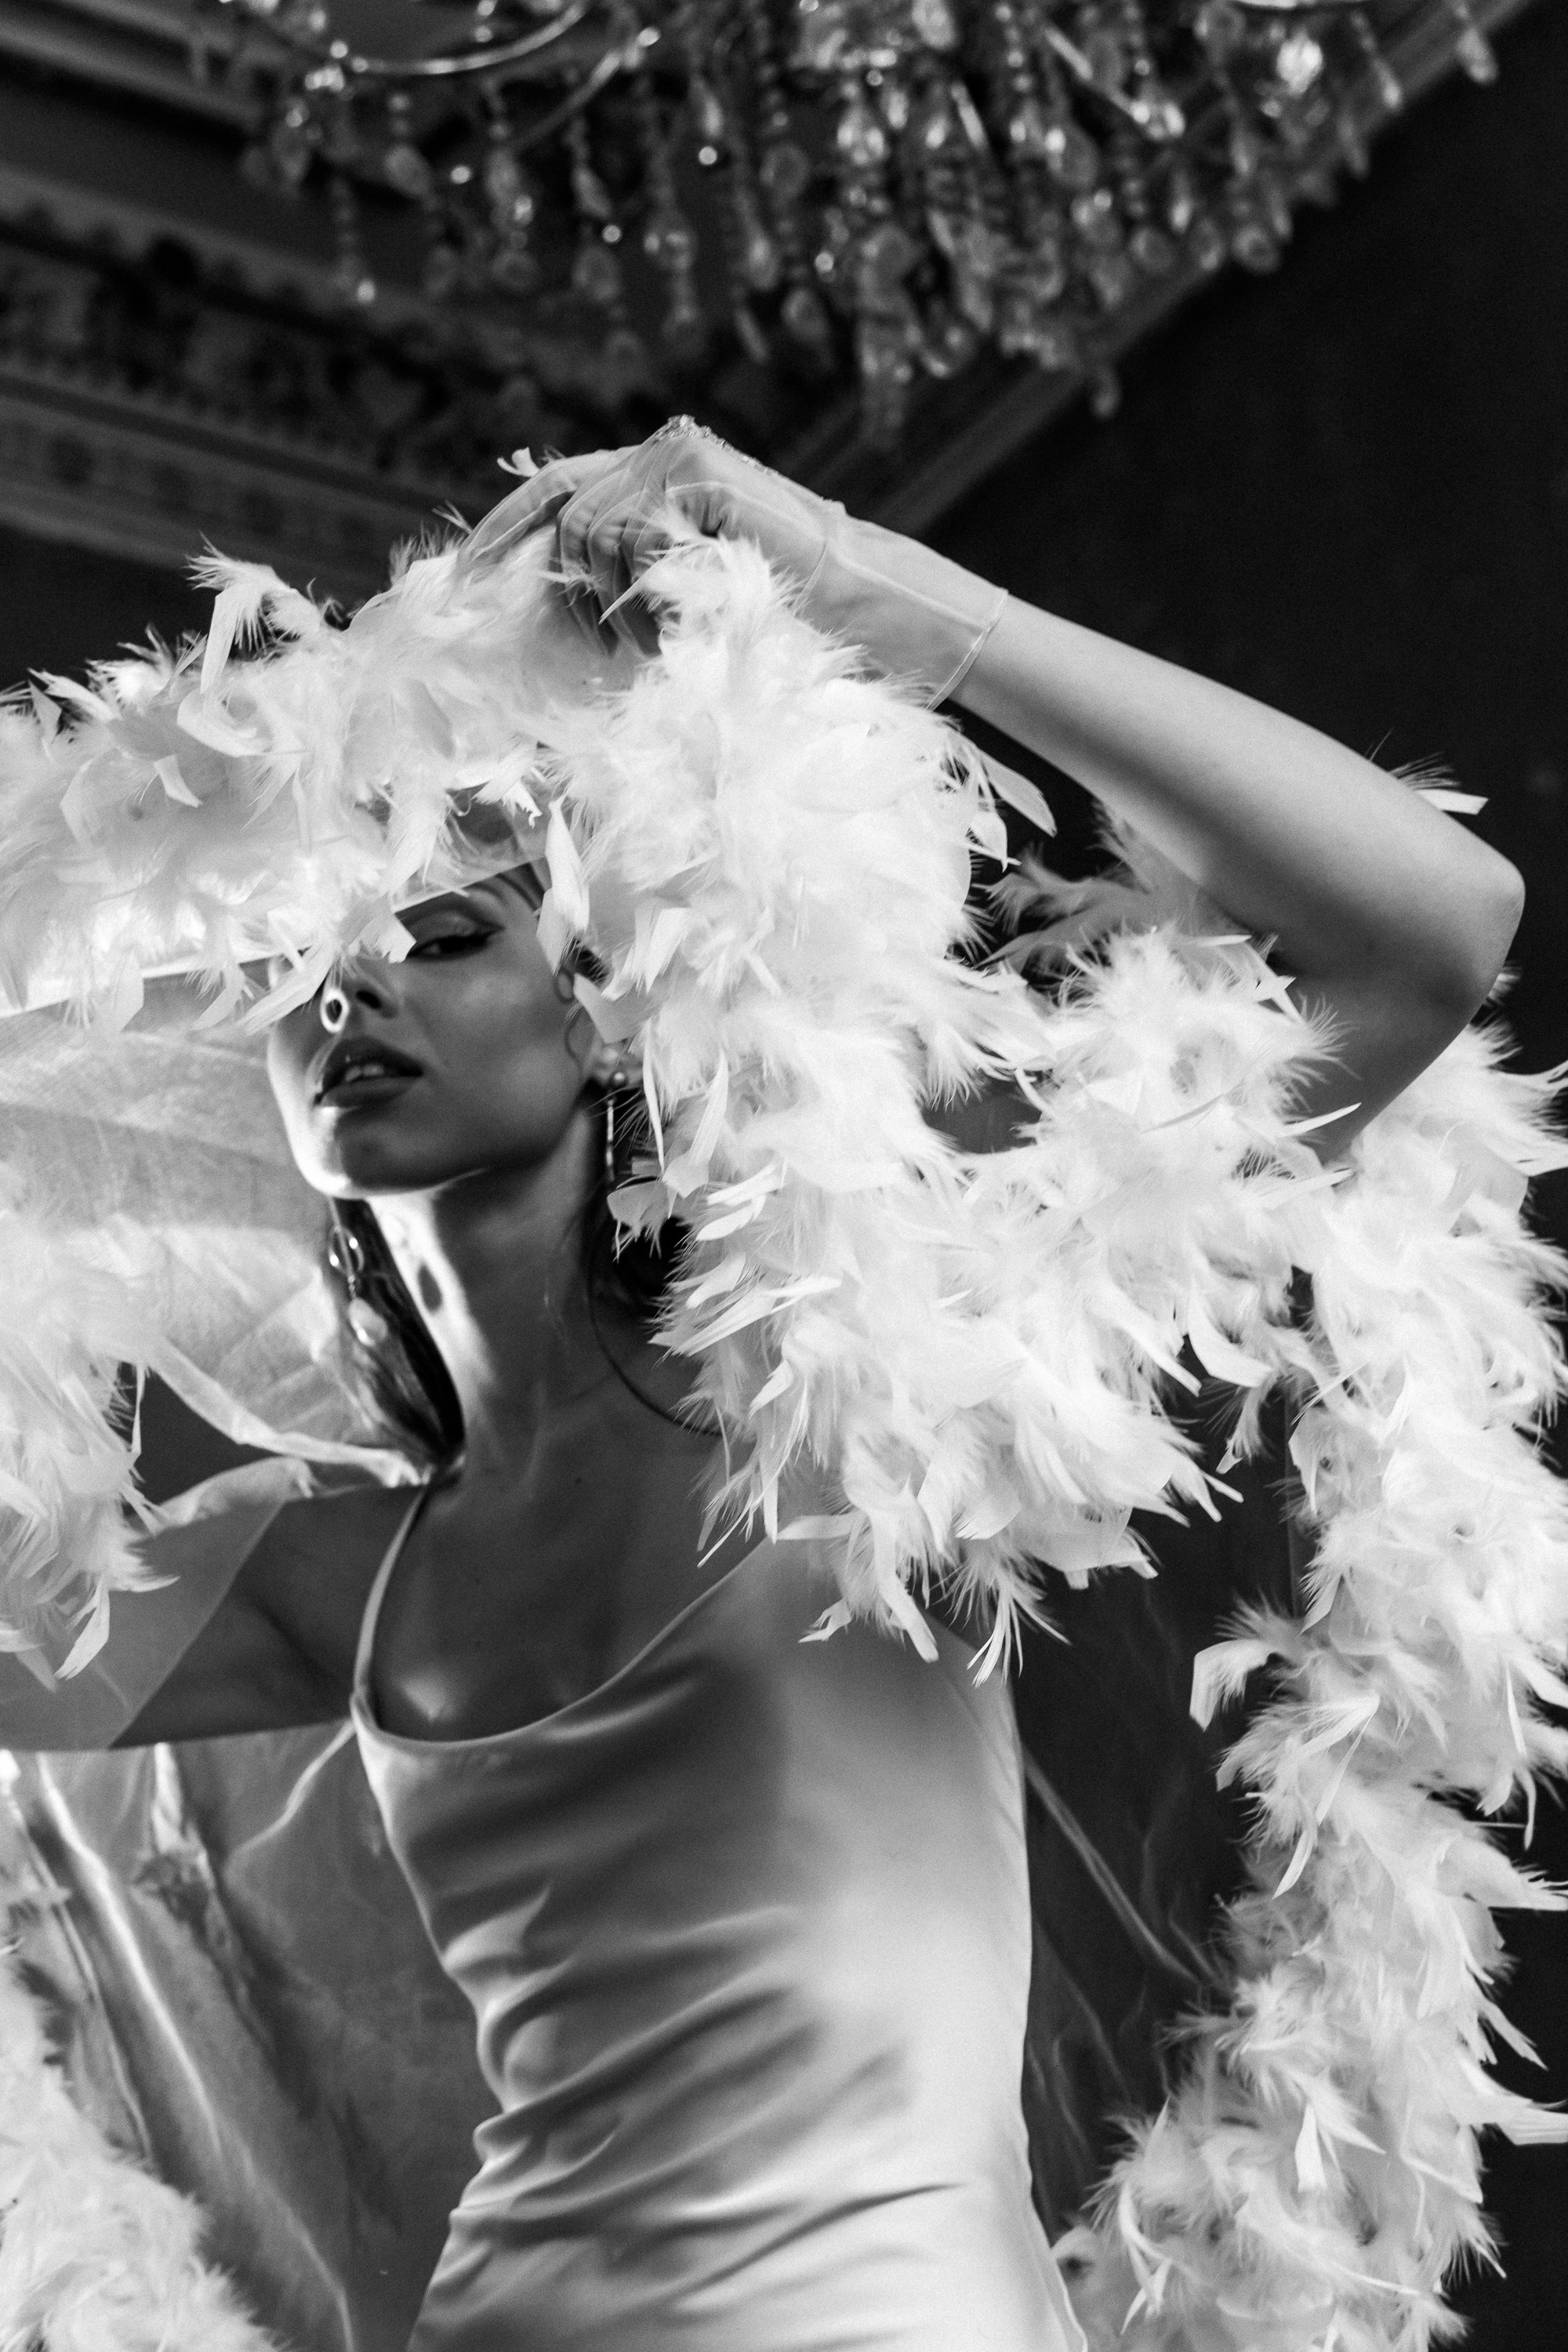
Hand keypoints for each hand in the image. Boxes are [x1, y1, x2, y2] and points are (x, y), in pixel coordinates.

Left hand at [461, 421, 1007, 702]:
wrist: (858, 609)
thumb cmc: (774, 616)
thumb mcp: (676, 597)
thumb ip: (618, 575)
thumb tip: (537, 592)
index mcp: (652, 474)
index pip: (555, 487)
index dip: (505, 529)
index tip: (467, 577)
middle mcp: (662, 449)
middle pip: (562, 507)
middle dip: (556, 582)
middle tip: (589, 643)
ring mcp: (680, 452)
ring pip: (589, 529)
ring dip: (609, 601)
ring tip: (653, 639)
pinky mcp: (698, 467)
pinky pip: (628, 532)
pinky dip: (642, 586)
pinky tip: (678, 613)